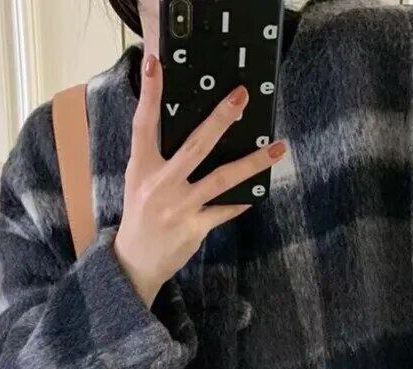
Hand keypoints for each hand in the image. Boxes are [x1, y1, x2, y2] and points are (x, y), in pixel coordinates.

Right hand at [113, 53, 286, 307]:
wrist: (135, 261)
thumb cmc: (140, 214)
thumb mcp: (139, 180)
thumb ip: (158, 155)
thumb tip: (190, 129)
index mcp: (141, 166)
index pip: (144, 123)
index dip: (150, 93)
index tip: (155, 63)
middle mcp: (160, 184)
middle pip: (195, 145)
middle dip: (220, 119)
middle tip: (241, 97)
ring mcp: (178, 207)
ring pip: (222, 178)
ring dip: (252, 162)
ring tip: (277, 148)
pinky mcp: (194, 228)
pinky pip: (225, 210)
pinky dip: (241, 201)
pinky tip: (257, 192)